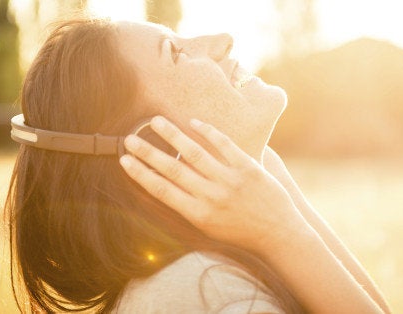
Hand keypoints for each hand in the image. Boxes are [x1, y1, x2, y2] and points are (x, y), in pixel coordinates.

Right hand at [119, 116, 309, 254]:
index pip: (162, 190)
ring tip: (156, 121)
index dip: (141, 174)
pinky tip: (193, 122)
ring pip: (195, 153)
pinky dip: (208, 131)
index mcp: (198, 214)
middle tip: (130, 138)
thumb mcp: (209, 227)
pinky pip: (224, 145)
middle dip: (148, 152)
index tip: (124, 160)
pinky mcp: (248, 167)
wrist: (278, 233)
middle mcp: (211, 196)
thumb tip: (164, 185)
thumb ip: (189, 206)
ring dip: (172, 135)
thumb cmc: (240, 232)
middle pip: (173, 169)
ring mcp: (230, 180)